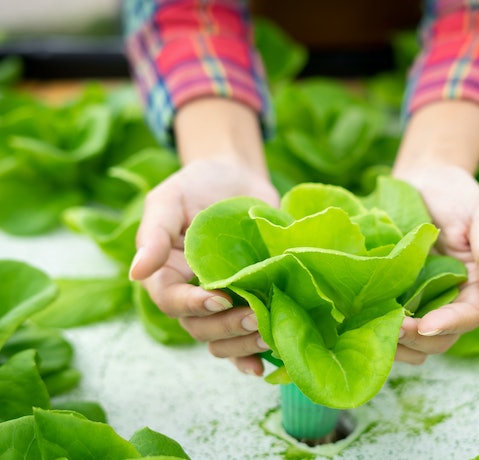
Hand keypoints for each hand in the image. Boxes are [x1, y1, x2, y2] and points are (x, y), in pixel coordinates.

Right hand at [129, 97, 278, 375]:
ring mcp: (221, 300)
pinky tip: (265, 365)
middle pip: (200, 327)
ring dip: (243, 344)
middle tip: (256, 316)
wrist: (238, 178)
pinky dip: (251, 356)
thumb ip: (153, 233)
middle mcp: (192, 293)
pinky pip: (243, 339)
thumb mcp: (170, 199)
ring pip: (222, 338)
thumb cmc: (197, 185)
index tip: (219, 297)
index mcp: (167, 273)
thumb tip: (135, 272)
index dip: (193, 304)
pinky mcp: (248, 300)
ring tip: (270, 333)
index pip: (172, 301)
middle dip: (227, 327)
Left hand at [391, 100, 478, 363]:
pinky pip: (391, 329)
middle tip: (392, 329)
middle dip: (418, 340)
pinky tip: (362, 324)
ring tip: (375, 332)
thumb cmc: (457, 195)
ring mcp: (421, 302)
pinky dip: (379, 333)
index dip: (448, 325)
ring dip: (398, 345)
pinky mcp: (395, 299)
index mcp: (477, 286)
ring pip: (416, 343)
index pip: (468, 316)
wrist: (421, 179)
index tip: (423, 326)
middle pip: (441, 338)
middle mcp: (449, 301)